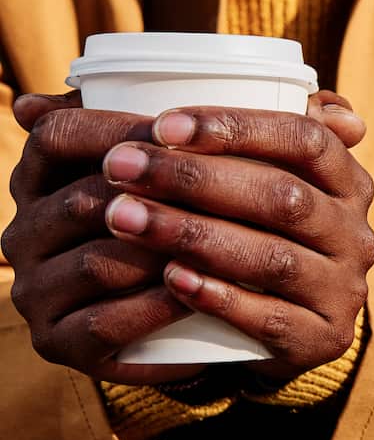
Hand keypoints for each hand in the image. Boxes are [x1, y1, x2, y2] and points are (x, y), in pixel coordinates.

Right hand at [3, 91, 200, 382]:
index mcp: (40, 180)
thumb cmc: (185, 226)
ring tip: (226, 241)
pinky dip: (155, 309)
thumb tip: (280, 95)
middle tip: (227, 188)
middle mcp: (22, 233)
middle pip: (85, 200)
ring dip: (163, 249)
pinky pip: (104, 324)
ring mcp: (35, 291)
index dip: (115, 128)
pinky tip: (200, 296)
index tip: (182, 127)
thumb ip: (199, 131)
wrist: (181, 318)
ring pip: (99, 261)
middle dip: (157, 193)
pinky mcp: (59, 343)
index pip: (58, 137)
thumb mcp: (183, 174)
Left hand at [98, 100, 373, 381]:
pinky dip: (219, 296)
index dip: (237, 127)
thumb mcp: (239, 177)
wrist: (291, 323)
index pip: (305, 138)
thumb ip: (162, 137)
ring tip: (126, 219)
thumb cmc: (250, 232)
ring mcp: (344, 288)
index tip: (163, 122)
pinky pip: (271, 316)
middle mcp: (355, 232)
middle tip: (120, 167)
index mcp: (346, 180)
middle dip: (197, 179)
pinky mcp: (323, 338)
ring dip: (195, 235)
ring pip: (273, 257)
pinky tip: (169, 279)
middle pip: (284, 196)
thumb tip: (32, 103)